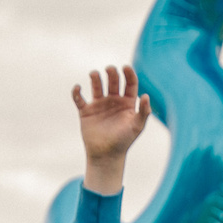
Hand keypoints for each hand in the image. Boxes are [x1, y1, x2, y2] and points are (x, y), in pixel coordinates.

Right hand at [72, 65, 150, 193]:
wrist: (106, 155)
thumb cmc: (124, 141)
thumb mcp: (137, 126)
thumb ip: (143, 111)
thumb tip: (146, 95)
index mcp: (127, 102)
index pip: (129, 83)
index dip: (128, 73)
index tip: (125, 67)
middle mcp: (114, 101)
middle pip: (113, 81)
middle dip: (111, 73)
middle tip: (109, 69)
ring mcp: (99, 105)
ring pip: (97, 86)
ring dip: (95, 77)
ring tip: (94, 74)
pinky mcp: (86, 112)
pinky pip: (79, 99)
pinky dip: (76, 93)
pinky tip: (78, 88)